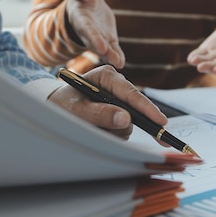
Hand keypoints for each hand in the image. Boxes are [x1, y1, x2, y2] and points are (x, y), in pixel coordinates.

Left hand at [48, 65, 167, 139]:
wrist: (54, 108)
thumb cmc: (62, 105)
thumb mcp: (78, 110)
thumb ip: (100, 114)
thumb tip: (126, 119)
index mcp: (106, 76)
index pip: (131, 94)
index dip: (147, 109)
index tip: (161, 122)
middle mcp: (116, 84)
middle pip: (135, 107)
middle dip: (134, 122)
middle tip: (159, 140)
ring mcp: (118, 97)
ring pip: (130, 121)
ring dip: (116, 130)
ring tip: (95, 129)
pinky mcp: (118, 109)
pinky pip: (124, 126)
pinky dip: (114, 132)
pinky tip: (100, 130)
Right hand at [66, 0, 124, 68]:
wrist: (88, 4)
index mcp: (81, 19)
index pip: (88, 30)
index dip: (94, 38)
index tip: (100, 47)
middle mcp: (88, 32)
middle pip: (95, 42)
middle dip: (102, 49)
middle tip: (109, 56)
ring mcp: (99, 37)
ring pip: (105, 49)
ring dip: (111, 56)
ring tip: (118, 63)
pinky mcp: (108, 39)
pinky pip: (113, 48)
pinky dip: (117, 55)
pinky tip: (121, 62)